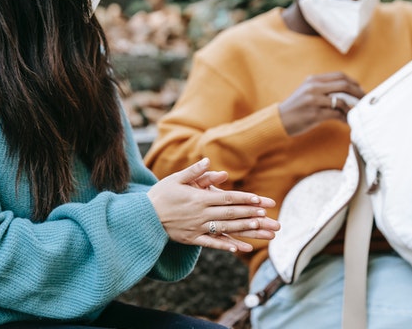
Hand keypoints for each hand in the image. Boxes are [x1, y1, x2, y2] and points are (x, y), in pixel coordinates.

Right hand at [147, 158, 279, 252]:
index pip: (227, 197)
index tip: (260, 200)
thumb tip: (209, 162)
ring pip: (224, 228)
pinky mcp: (191, 239)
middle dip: (251, 213)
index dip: (245, 199)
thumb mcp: (176, 179)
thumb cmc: (160, 195)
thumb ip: (194, 172)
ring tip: (260, 229)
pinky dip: (225, 246)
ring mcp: (197, 228)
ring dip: (244, 229)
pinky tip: (239, 248)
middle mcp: (200, 214)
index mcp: (198, 198)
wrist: (143, 217)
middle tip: (268, 215)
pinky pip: (211, 243)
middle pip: (230, 213)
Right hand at [278, 72, 363, 135]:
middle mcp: (313, 88)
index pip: (340, 76)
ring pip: (341, 101)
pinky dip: (344, 118)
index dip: (354, 82)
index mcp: (313, 80)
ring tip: (355, 113)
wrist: (280, 120)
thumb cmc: (296, 107)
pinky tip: (347, 122)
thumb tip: (346, 90)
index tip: (361, 90)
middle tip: (364, 101)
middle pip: (344, 85)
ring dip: (351, 108)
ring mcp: (313, 101)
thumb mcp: (307, 91)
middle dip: (358, 93)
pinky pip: (336, 115)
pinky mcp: (314, 115)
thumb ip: (323, 88)